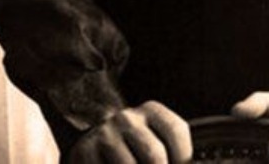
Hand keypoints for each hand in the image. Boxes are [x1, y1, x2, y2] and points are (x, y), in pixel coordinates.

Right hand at [67, 101, 191, 162]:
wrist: (93, 145)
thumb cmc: (132, 149)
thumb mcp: (153, 140)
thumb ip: (171, 151)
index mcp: (151, 111)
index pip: (176, 131)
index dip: (183, 158)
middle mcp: (128, 118)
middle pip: (155, 156)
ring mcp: (105, 134)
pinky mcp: (85, 151)